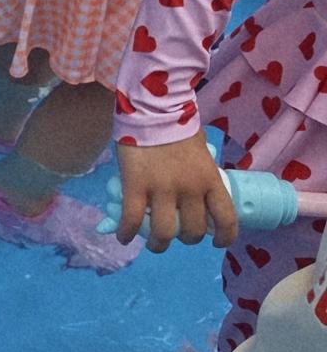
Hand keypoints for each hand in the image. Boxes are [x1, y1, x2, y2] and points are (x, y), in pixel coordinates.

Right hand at [115, 132, 237, 252]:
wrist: (153, 107)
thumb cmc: (179, 125)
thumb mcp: (202, 152)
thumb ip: (201, 173)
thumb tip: (197, 189)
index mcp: (210, 179)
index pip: (226, 219)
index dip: (225, 237)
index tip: (217, 242)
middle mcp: (190, 189)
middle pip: (193, 231)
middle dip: (186, 239)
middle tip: (178, 234)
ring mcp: (162, 189)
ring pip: (164, 232)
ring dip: (159, 244)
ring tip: (154, 243)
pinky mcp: (136, 186)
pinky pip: (132, 219)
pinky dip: (127, 233)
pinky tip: (124, 237)